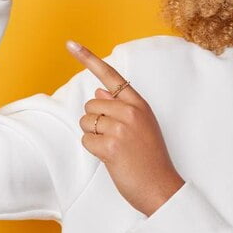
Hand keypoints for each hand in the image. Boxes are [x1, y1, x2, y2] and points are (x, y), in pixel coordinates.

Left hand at [66, 41, 185, 217]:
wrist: (161, 188)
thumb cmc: (150, 159)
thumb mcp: (142, 127)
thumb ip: (121, 108)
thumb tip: (98, 93)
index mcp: (139, 104)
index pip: (111, 76)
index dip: (88, 58)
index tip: (71, 44)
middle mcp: (130, 111)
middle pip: (90, 106)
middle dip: (95, 122)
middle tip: (115, 140)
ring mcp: (121, 127)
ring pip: (86, 122)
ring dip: (93, 136)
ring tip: (114, 149)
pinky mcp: (110, 145)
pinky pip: (86, 140)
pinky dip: (93, 150)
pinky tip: (111, 158)